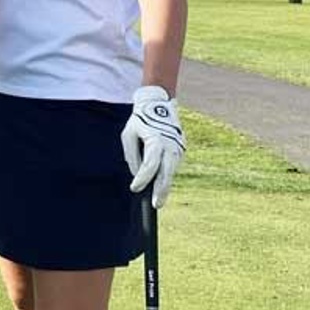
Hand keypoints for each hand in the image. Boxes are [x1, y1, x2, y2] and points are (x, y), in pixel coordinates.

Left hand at [121, 86, 184, 208]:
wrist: (159, 104)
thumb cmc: (140, 120)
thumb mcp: (128, 134)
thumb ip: (132, 155)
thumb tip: (136, 173)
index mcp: (156, 140)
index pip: (149, 165)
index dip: (142, 178)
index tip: (134, 188)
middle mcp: (170, 145)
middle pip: (166, 172)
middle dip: (162, 190)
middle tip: (157, 205)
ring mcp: (178, 147)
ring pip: (171, 171)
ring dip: (165, 185)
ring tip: (159, 201)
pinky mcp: (181, 149)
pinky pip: (172, 165)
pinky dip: (166, 175)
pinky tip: (161, 186)